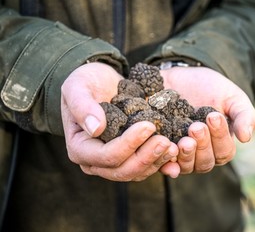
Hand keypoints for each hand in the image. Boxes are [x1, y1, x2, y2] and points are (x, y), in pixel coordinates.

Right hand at [61, 62, 179, 180]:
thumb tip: (95, 128)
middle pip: (122, 171)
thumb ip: (81, 105)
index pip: (106, 156)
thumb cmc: (86, 83)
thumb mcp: (77, 86)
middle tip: (165, 141)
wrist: (101, 83)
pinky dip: (160, 162)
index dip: (128, 144)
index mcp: (80, 148)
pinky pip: (145, 166)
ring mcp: (113, 162)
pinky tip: (175, 151)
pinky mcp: (129, 157)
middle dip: (145, 157)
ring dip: (156, 162)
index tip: (148, 126)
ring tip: (173, 146)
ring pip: (136, 172)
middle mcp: (95, 161)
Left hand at [160, 66, 254, 172]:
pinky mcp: (162, 148)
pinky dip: (166, 163)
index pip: (224, 151)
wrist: (181, 77)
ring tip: (184, 139)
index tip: (213, 116)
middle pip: (205, 162)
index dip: (220, 137)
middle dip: (202, 145)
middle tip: (196, 127)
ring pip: (186, 166)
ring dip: (186, 155)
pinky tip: (168, 151)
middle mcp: (201, 153)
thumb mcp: (232, 97)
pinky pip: (164, 163)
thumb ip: (243, 115)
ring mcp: (180, 153)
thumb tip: (246, 138)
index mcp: (220, 144)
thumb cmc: (210, 88)